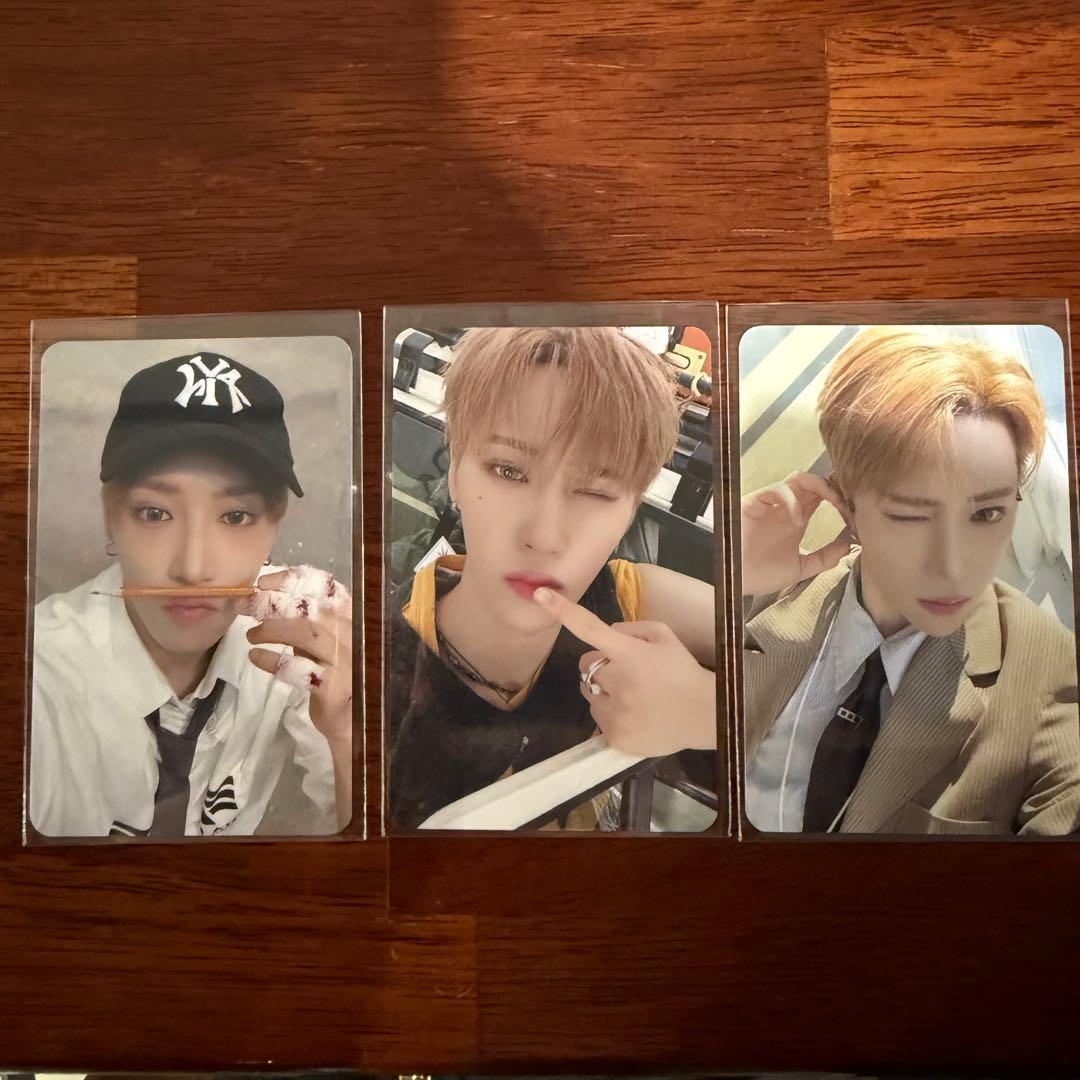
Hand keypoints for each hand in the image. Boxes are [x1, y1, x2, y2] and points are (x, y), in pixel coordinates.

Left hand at [239, 566, 352, 744]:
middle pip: (311, 608)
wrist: (354, 717)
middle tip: (246, 607)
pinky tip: (256, 657)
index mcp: (351, 617)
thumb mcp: (323, 642)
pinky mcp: (334, 688)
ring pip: (306, 633)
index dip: (294, 580)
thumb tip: (264, 599)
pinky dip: (274, 660)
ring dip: (272, 630)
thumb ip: (305, 621)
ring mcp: (346, 661)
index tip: (264, 583)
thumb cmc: (334, 674)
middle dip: (273, 604)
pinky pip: (300, 669)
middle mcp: (353, 634)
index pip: (326, 587)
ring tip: (251, 636)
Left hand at [533, 587, 716, 757]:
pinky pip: (596, 718)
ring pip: (589, 692)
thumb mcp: (665, 637)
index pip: (590, 629)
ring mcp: (616, 712)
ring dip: (603, 690)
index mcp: (630, 653)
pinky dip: (610, 714)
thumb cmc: (683, 672)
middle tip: (628, 672)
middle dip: (601, 665)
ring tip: (633, 695)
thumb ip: (632, 629)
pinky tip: (635, 714)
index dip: (564, 611)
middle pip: (586, 665)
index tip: (541, 595)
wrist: (705, 716)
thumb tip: (605, 634)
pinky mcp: (615, 736)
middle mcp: (619, 682)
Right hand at [741, 470, 852, 596]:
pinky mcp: (756, 501)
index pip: (824, 497)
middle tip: (848, 507)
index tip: (856, 517)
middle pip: (816, 483)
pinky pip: (778, 489)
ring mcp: (772, 503)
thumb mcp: (800, 568)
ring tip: (833, 503)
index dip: (842, 501)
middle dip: (836, 489)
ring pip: (800, 478)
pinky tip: (798, 520)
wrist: (731, 579)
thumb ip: (824, 558)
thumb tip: (850, 545)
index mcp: (797, 518)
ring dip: (820, 486)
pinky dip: (792, 500)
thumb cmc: (758, 573)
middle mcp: (787, 507)